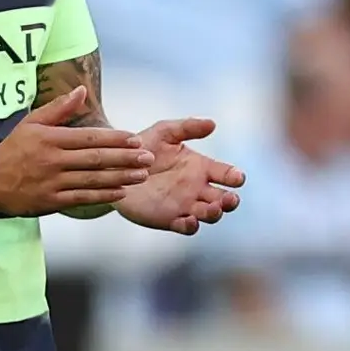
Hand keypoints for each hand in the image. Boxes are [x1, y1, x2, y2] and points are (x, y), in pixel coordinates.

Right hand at [0, 87, 153, 215]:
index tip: (135, 139)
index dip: (114, 139)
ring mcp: (52, 181)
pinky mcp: (51, 200)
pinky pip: (82, 198)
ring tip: (142, 175)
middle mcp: (52, 159)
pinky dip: (103, 195)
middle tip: (148, 157)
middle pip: (95, 158)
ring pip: (92, 179)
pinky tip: (121, 192)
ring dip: (120, 177)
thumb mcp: (31, 124)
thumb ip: (59, 108)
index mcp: (50, 138)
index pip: (89, 137)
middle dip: (125, 158)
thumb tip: (82, 90)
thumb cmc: (14, 150)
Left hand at [118, 116, 248, 234]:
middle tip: (230, 199)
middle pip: (223, 198)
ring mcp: (184, 205)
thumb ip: (187, 127)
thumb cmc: (140, 148)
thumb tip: (212, 123)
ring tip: (213, 208)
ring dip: (215, 213)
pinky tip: (189, 220)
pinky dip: (191, 226)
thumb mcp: (163, 132)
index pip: (226, 174)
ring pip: (209, 214)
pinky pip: (186, 227)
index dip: (234, 176)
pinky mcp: (168, 219)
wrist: (112, 166)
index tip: (237, 178)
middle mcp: (197, 188)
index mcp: (200, 167)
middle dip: (230, 200)